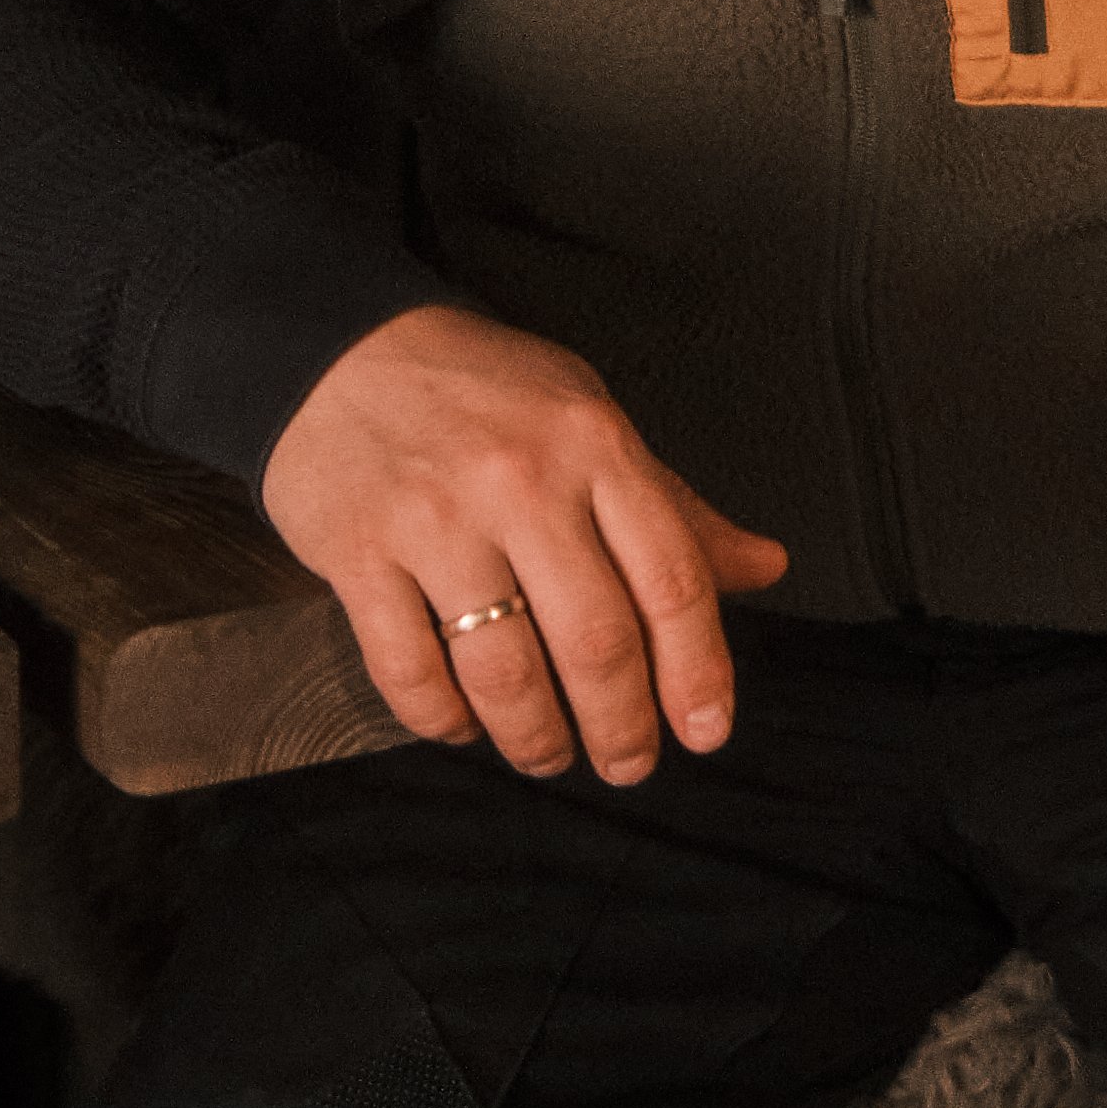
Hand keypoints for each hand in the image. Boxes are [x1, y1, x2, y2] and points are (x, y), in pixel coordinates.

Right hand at [260, 303, 788, 786]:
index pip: (672, 577)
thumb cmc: (485, 392)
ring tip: (549, 753)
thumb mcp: (590, 421)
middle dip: (621, 726)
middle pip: (595, 641)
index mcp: (594, 443)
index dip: (698, 670)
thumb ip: (673, 506)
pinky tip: (465, 724)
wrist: (339, 345)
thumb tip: (767, 569)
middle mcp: (521, 480)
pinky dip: (444, 721)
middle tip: (627, 762)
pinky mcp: (358, 553)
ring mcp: (434, 518)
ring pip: (503, 672)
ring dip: (536, 739)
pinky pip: (410, 673)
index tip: (706, 731)